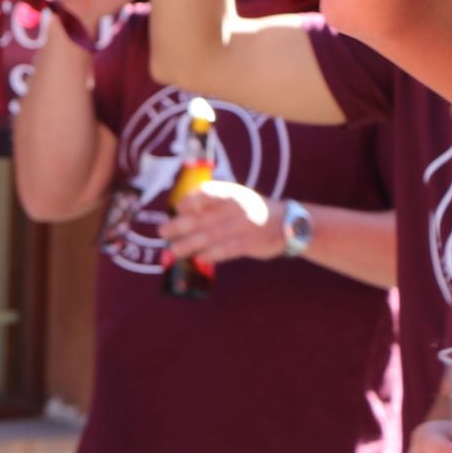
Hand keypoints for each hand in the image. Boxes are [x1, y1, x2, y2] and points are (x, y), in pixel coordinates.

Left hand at [159, 181, 286, 263]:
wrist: (289, 223)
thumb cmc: (253, 210)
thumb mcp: (236, 198)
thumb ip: (213, 203)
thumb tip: (181, 213)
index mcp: (231, 193)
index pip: (204, 194)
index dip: (188, 202)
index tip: (176, 209)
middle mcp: (236, 207)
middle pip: (201, 217)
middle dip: (178, 226)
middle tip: (162, 232)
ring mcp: (244, 225)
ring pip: (209, 236)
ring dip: (188, 245)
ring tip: (173, 250)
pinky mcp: (250, 243)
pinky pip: (225, 250)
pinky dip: (210, 255)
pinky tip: (198, 259)